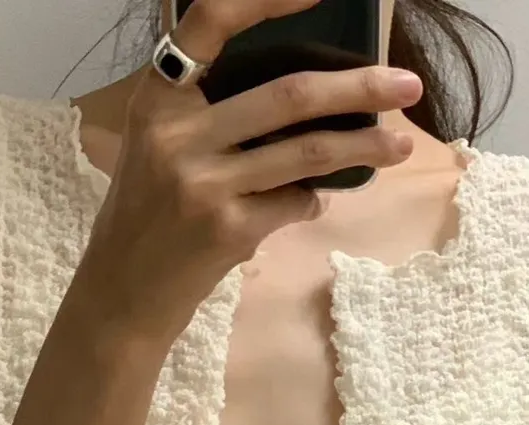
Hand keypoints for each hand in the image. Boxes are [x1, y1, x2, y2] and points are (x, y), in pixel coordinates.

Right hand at [78, 0, 423, 340]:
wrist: (123, 293)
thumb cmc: (147, 214)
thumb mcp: (158, 145)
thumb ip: (208, 112)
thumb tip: (303, 95)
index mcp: (159, 99)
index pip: (210, 22)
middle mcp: (179, 134)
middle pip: (289, 94)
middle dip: (358, 88)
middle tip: (406, 84)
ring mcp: (204, 185)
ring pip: (307, 154)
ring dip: (364, 148)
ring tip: (401, 144)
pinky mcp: (227, 231)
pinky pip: (295, 205)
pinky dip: (313, 203)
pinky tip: (315, 204)